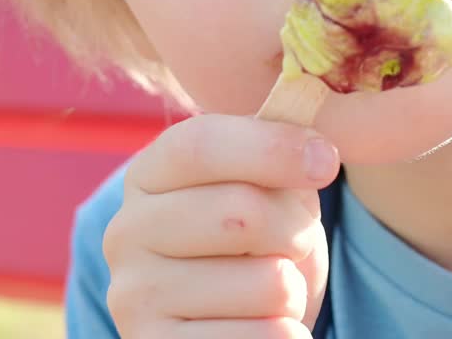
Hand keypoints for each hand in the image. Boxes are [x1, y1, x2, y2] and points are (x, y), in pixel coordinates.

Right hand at [102, 113, 340, 337]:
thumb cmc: (259, 243)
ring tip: (270, 291)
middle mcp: (126, 232)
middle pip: (242, 212)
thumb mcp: (267, 187)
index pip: (200, 144)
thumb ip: (282, 148)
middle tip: (293, 243)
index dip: (272, 148)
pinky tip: (260, 328)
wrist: (235, 327)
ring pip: (269, 283)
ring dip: (295, 289)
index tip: (326, 162)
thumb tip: (316, 132)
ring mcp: (135, 297)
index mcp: (149, 175)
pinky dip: (289, 334)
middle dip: (296, 230)